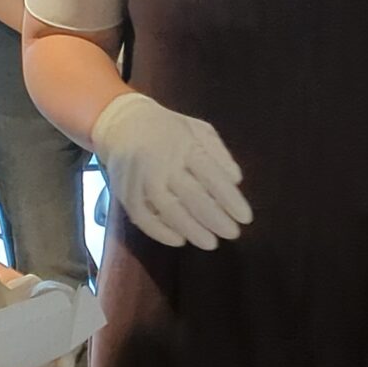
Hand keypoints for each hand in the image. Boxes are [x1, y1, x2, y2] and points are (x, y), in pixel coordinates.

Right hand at [92, 92, 252, 250]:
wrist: (121, 123)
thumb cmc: (168, 129)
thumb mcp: (198, 129)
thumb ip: (219, 153)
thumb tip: (235, 180)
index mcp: (184, 145)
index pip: (212, 176)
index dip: (230, 199)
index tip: (245, 218)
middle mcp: (162, 162)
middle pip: (192, 196)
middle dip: (215, 219)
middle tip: (232, 234)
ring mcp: (141, 178)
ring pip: (168, 209)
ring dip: (191, 229)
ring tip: (210, 243)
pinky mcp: (125, 192)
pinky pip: (142, 217)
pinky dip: (160, 232)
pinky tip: (179, 240)